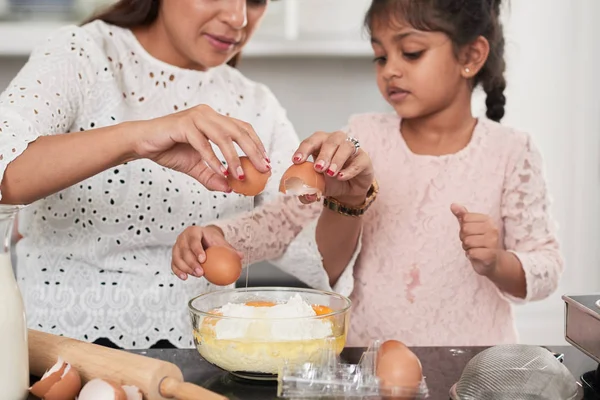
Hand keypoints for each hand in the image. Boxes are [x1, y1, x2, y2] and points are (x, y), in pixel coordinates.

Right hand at [131, 104, 269, 191]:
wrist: (142, 142)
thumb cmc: (169, 150)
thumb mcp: (195, 167)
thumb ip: (213, 176)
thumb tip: (230, 189)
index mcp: (214, 119)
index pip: (243, 128)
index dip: (257, 144)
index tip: (265, 162)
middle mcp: (208, 114)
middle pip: (238, 131)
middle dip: (253, 151)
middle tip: (263, 169)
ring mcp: (196, 117)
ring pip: (223, 137)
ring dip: (234, 158)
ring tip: (241, 176)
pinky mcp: (183, 124)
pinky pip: (203, 144)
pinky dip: (213, 159)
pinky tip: (220, 172)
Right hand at [171, 225, 242, 279]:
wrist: (202, 237)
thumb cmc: (211, 239)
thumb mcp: (220, 241)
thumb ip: (229, 249)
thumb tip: (240, 256)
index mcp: (194, 231)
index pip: (194, 240)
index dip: (197, 250)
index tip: (203, 259)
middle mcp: (183, 237)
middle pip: (184, 250)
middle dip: (192, 263)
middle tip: (201, 272)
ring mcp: (177, 246)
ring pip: (177, 258)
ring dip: (186, 268)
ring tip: (196, 275)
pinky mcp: (174, 254)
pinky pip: (174, 264)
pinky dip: (178, 271)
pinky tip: (185, 278)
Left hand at [292, 131, 373, 205]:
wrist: (348, 191)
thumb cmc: (330, 182)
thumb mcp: (317, 188)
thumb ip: (308, 192)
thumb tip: (305, 196)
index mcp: (320, 144)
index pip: (311, 142)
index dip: (304, 149)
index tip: (297, 161)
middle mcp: (336, 141)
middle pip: (330, 141)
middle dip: (323, 154)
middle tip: (318, 168)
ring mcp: (352, 149)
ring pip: (346, 146)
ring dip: (337, 159)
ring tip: (330, 173)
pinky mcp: (364, 159)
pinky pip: (359, 161)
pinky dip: (350, 169)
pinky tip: (341, 177)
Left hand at [451, 203, 499, 275]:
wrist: (492, 261)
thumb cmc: (479, 242)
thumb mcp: (470, 227)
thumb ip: (462, 215)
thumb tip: (452, 205)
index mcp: (488, 220)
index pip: (464, 218)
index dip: (463, 227)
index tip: (471, 233)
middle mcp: (493, 229)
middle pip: (465, 229)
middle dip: (464, 238)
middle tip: (472, 242)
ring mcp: (493, 242)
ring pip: (467, 241)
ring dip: (467, 247)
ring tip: (475, 248)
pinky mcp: (490, 255)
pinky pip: (471, 252)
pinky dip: (470, 255)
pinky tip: (476, 255)